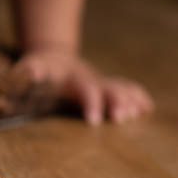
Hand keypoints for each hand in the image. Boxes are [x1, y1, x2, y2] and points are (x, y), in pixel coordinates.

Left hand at [9, 48, 153, 123]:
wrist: (53, 56)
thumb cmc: (39, 67)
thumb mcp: (32, 66)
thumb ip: (31, 70)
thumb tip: (34, 71)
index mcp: (73, 78)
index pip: (86, 90)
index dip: (91, 104)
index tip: (93, 122)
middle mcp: (91, 78)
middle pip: (108, 89)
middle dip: (117, 102)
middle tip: (121, 118)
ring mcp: (101, 81)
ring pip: (119, 88)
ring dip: (130, 100)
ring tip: (140, 113)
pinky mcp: (106, 85)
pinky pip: (125, 88)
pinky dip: (137, 95)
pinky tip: (147, 106)